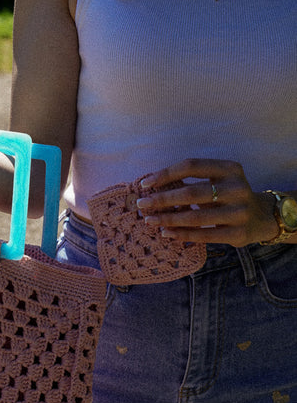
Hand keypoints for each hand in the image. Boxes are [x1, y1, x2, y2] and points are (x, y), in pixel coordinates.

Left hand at [136, 159, 278, 246]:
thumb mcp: (218, 181)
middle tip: (142, 205)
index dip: (165, 174)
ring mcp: (239, 212)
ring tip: (149, 220)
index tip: (145, 184)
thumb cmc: (228, 196)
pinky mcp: (238, 234)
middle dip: (162, 199)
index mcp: (230, 168)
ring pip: (195, 217)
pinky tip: (166, 233)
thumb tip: (153, 187)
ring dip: (168, 219)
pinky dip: (182, 234)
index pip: (191, 166)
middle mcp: (237, 188)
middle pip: (191, 193)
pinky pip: (203, 235)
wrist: (261, 217)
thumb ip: (193, 181)